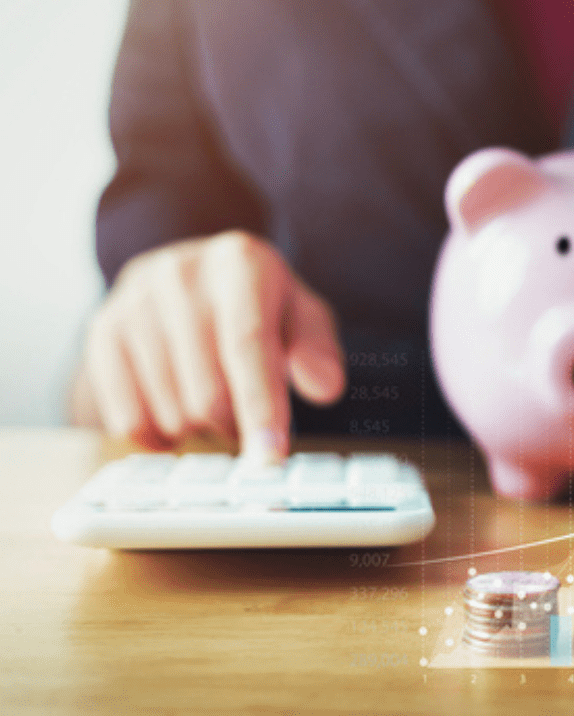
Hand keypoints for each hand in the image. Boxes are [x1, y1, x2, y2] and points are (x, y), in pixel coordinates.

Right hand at [74, 231, 345, 459]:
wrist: (192, 275)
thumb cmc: (259, 305)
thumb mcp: (302, 316)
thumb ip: (318, 350)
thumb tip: (324, 388)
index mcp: (240, 263)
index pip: (248, 346)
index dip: (261, 407)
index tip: (270, 458)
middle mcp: (180, 274)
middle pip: (208, 392)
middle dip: (235, 424)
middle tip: (245, 418)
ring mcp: (133, 301)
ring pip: (170, 411)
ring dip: (199, 429)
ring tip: (211, 401)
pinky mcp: (102, 332)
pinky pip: (128, 418)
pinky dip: (159, 436)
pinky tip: (174, 413)